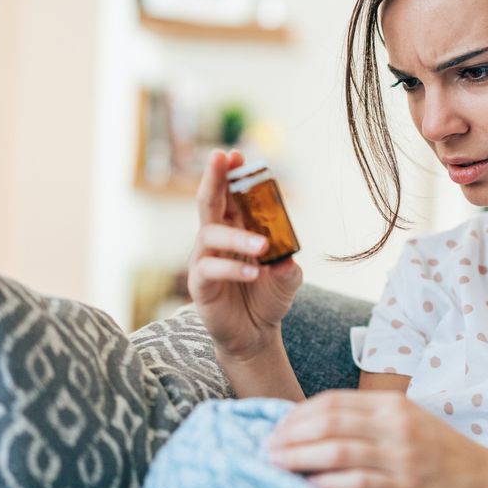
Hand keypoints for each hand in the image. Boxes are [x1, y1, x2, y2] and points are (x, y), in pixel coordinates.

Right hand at [187, 149, 302, 358]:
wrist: (256, 334)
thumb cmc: (268, 297)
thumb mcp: (287, 278)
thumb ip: (288, 265)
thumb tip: (285, 258)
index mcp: (236, 228)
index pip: (230, 195)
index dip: (230, 173)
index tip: (236, 154)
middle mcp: (216, 238)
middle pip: (209, 200)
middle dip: (214, 176)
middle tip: (221, 157)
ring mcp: (204, 258)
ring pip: (210, 234)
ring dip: (237, 237)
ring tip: (263, 246)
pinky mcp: (200, 284)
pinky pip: (209, 268)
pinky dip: (232, 269)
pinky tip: (254, 274)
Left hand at [266, 389, 487, 487]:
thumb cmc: (441, 452)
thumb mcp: (408, 422)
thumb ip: (370, 419)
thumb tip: (321, 424)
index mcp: (393, 406)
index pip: (333, 402)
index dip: (299, 414)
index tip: (277, 427)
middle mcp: (395, 425)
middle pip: (330, 422)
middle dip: (292, 434)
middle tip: (268, 447)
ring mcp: (402, 456)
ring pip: (338, 450)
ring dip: (301, 457)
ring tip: (278, 465)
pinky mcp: (407, 486)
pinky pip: (359, 481)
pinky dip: (330, 482)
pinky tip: (311, 486)